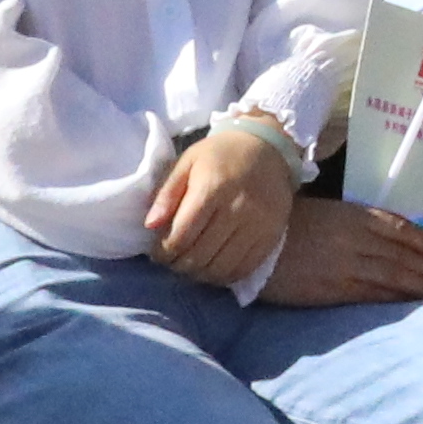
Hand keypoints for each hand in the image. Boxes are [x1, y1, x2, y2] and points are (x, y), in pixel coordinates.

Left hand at [144, 118, 303, 292]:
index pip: (182, 235)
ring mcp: (258, 225)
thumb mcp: (188, 162)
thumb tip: (150, 225)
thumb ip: (167, 193)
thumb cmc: (221, 154)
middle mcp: (238, 209)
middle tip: (171, 262)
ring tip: (190, 267)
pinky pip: (244, 269)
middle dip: (178, 265)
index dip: (164, 251)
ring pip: (221, 267)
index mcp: (214, 187)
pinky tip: (213, 269)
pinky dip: (224, 276)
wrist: (267, 146)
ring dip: (199, 274)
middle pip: (200, 255)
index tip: (157, 253)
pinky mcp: (272, 236)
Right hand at [255, 200, 422, 308]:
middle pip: (403, 255)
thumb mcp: (325, 212)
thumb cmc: (284, 225)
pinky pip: (373, 294)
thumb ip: (354, 223)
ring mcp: (348, 264)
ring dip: (419, 287)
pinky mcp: (336, 289)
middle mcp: (357, 238)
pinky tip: (407, 305)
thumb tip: (382, 239)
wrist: (254, 247)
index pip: (400, 229)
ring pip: (394, 276)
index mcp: (354, 215)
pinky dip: (394, 300)